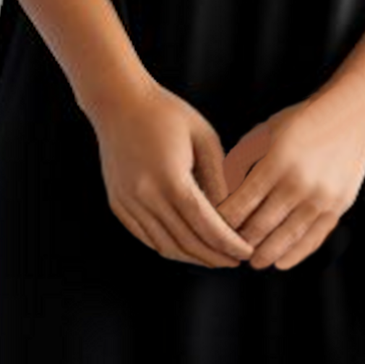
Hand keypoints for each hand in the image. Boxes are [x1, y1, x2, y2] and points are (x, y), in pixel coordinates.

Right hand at [88, 79, 255, 268]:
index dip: (228, 244)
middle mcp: (146, 195)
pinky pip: (146, 237)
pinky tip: (187, 246)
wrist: (118, 102)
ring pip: (165, 246)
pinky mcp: (118, 204)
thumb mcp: (204, 138)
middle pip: (186, 242)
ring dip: (192, 257)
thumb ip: (218, 177)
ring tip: (215, 257)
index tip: (246, 253)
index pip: (205, 225)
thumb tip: (231, 215)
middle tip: (236, 261)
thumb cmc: (168, 114)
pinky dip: (169, 247)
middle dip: (214, 256)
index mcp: (171, 178)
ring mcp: (128, 202)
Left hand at [217, 95, 364, 270]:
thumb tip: (223, 194)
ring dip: (265, 254)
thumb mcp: (265, 132)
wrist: (351, 116)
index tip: (213, 228)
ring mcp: (320, 198)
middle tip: (228, 250)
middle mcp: (298, 183)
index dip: (223, 222)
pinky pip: (313, 239)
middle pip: (260, 226)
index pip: (240, 204)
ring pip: (285, 238)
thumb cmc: (302, 121)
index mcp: (275, 162)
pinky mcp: (337, 207)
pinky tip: (281, 263)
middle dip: (240, 242)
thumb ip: (242, 161)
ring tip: (253, 261)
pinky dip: (295, 255)